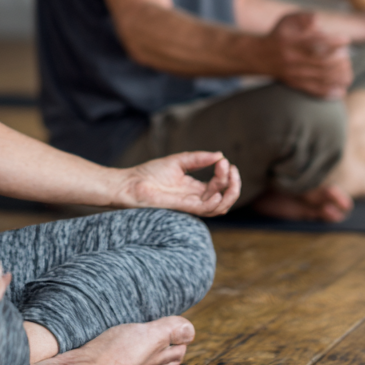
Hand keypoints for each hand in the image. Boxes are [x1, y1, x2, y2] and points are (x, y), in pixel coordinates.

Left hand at [116, 151, 240, 214]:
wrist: (130, 183)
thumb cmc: (150, 173)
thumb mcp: (179, 161)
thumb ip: (199, 159)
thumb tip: (220, 154)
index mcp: (196, 189)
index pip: (219, 185)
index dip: (225, 173)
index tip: (224, 160)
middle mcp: (196, 198)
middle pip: (225, 197)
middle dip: (234, 183)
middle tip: (231, 168)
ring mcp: (190, 204)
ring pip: (220, 207)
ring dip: (230, 192)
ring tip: (229, 175)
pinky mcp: (182, 207)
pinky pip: (204, 210)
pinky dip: (215, 203)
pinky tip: (218, 192)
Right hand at [259, 11, 351, 98]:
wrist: (260, 55)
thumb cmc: (280, 35)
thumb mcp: (288, 20)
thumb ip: (304, 17)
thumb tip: (318, 20)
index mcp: (292, 42)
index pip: (318, 43)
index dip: (336, 42)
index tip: (345, 40)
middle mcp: (293, 59)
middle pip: (323, 63)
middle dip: (341, 60)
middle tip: (347, 56)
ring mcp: (294, 73)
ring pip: (322, 78)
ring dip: (340, 76)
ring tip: (348, 72)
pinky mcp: (295, 84)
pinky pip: (314, 91)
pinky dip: (330, 92)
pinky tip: (341, 90)